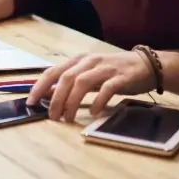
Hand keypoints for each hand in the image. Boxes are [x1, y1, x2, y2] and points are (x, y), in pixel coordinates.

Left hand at [26, 51, 155, 121]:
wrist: (146, 65)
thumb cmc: (113, 72)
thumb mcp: (89, 75)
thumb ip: (71, 83)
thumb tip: (49, 94)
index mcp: (78, 60)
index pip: (53, 71)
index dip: (40, 86)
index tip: (31, 102)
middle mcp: (89, 61)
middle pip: (66, 78)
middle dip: (56, 98)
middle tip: (52, 116)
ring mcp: (105, 68)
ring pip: (82, 82)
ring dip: (72, 101)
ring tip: (68, 118)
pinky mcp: (121, 77)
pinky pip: (107, 89)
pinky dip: (97, 100)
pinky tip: (93, 112)